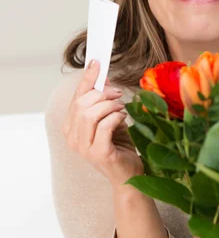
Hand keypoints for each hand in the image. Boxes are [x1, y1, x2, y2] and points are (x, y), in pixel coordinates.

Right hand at [62, 59, 143, 186]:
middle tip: (118, 92)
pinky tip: (123, 116)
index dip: (86, 79)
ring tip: (121, 106)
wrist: (129, 174)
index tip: (97, 62)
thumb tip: (103, 78)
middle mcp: (72, 138)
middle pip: (81, 104)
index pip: (76, 98)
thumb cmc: (119, 146)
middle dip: (101, 93)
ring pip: (90, 114)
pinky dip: (115, 117)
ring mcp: (84, 148)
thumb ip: (103, 102)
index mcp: (71, 128)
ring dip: (109, 105)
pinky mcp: (99, 154)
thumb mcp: (109, 118)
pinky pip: (104, 126)